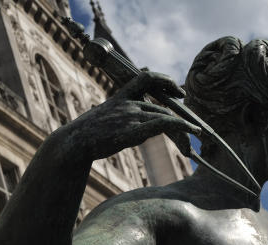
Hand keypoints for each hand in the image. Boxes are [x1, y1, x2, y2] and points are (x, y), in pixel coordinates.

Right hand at [60, 71, 199, 162]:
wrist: (74, 143)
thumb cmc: (90, 132)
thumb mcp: (107, 114)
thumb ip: (125, 107)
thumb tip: (139, 99)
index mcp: (120, 96)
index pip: (145, 78)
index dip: (164, 80)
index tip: (178, 90)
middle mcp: (127, 103)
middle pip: (162, 106)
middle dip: (180, 118)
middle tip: (193, 129)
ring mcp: (130, 116)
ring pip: (166, 116)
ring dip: (184, 128)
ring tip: (192, 141)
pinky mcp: (133, 130)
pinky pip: (164, 123)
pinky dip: (182, 126)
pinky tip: (193, 132)